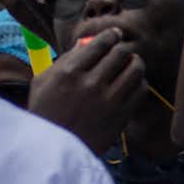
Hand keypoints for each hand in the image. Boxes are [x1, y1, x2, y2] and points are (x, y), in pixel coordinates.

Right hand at [29, 26, 146, 152]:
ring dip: (135, 63)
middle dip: (122, 49)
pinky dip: (140, 83)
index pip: (99, 44)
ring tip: (131, 64)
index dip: (111, 36)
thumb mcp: (43, 82)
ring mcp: (108, 101)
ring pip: (135, 70)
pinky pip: (140, 91)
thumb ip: (64, 61)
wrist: (53, 149)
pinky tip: (133, 83)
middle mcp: (90, 84)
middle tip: (122, 50)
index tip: (115, 34)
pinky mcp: (121, 116)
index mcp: (69, 72)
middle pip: (119, 54)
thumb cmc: (45, 112)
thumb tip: (84, 43)